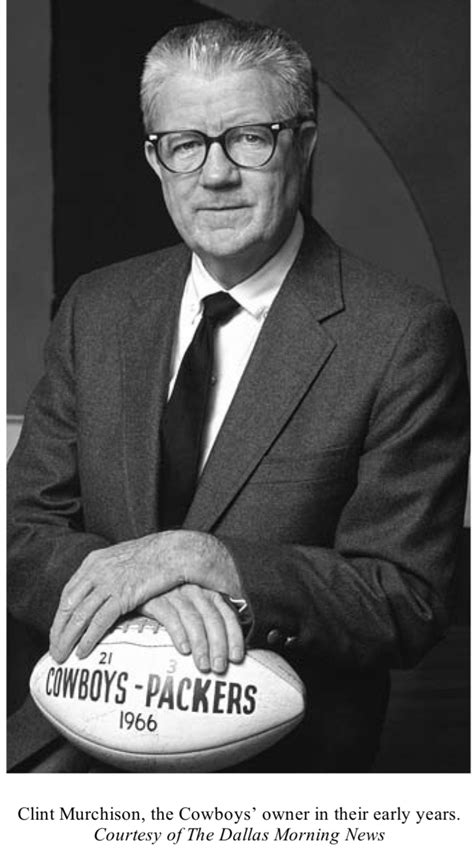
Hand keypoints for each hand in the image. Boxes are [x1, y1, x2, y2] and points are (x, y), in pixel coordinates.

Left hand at [49, 530, 242, 662]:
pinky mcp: (123, 594)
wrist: (176, 550)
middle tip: (55, 652)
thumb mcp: (125, 561)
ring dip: (68, 639)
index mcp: (95, 562)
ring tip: (63, 657)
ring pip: (79, 615)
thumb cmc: (156, 558)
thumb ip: (111, 574)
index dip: (60, 616)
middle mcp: (96, 571)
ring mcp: (109, 582)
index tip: (57, 633)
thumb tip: (103, 593)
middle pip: (68, 606)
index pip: (69, 593)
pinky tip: (83, 651)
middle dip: (59, 631)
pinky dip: (89, 638)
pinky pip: (99, 620)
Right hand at [140, 584, 244, 673]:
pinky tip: (183, 650)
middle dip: (219, 645)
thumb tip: (228, 651)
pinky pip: (170, 617)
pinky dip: (179, 634)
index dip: (234, 636)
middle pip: (212, 619)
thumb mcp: (193, 608)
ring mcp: (175, 594)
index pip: (227, 614)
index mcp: (208, 593)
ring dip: (201, 644)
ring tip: (203, 665)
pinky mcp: (155, 599)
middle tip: (219, 667)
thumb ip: (210, 623)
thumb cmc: (170, 605)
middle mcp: (195, 591)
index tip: (237, 658)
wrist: (138, 589)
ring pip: (193, 619)